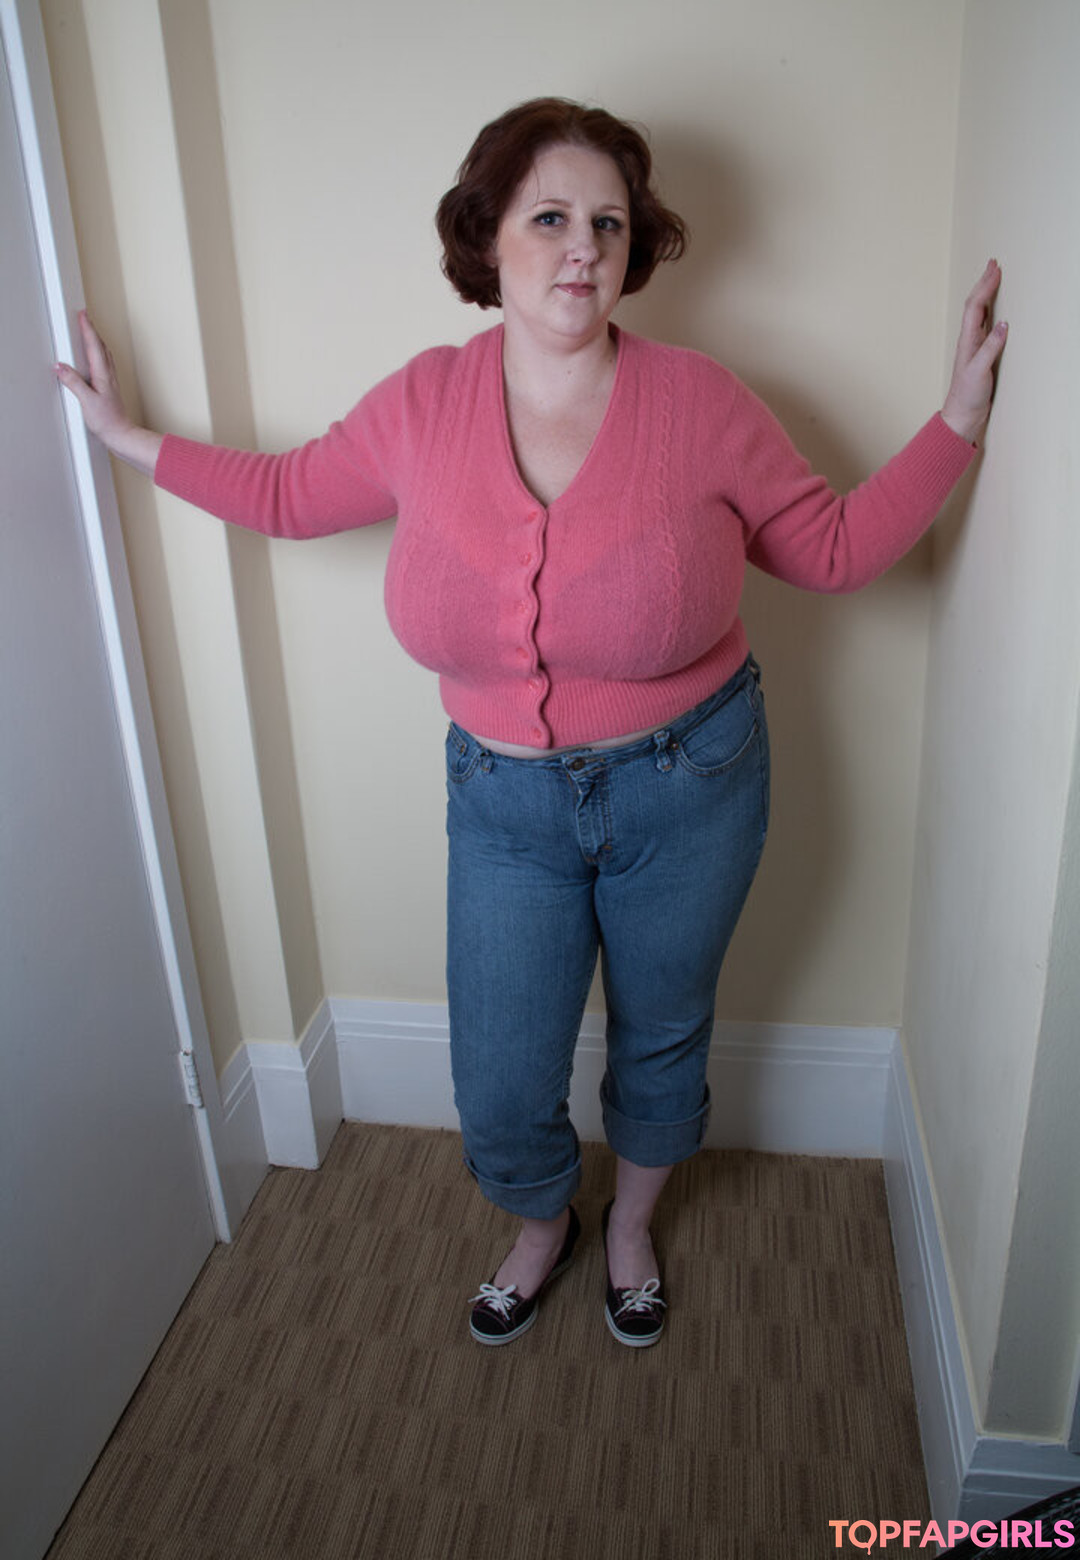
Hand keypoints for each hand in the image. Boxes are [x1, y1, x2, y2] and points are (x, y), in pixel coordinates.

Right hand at [55, 311, 161, 474]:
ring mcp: (111, 381)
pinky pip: (105, 364)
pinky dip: (100, 354)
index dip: (88, 330)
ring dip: (97, 341)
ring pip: (105, 354)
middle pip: (101, 347)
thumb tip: (61, 367)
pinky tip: (98, 359)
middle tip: (85, 317)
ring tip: (90, 332)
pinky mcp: (110, 388)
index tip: (83, 315)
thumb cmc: (108, 421)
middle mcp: (109, 376)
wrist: (122, 435)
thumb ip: (74, 383)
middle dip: (92, 330)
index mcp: (102, 375)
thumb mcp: (86, 401)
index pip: (94, 347)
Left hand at [940, 259, 1007, 442]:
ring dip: (986, 294)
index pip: (976, 307)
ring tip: (993, 278)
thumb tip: (1003, 324)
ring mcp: (975, 347)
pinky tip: (995, 310)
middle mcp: (970, 340)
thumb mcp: (979, 371)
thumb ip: (990, 348)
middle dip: (984, 283)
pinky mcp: (981, 355)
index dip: (985, 286)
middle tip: (993, 264)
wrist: (961, 416)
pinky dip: (990, 312)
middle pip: (976, 305)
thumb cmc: (967, 396)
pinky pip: (985, 326)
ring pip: (980, 313)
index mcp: (968, 341)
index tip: (995, 268)